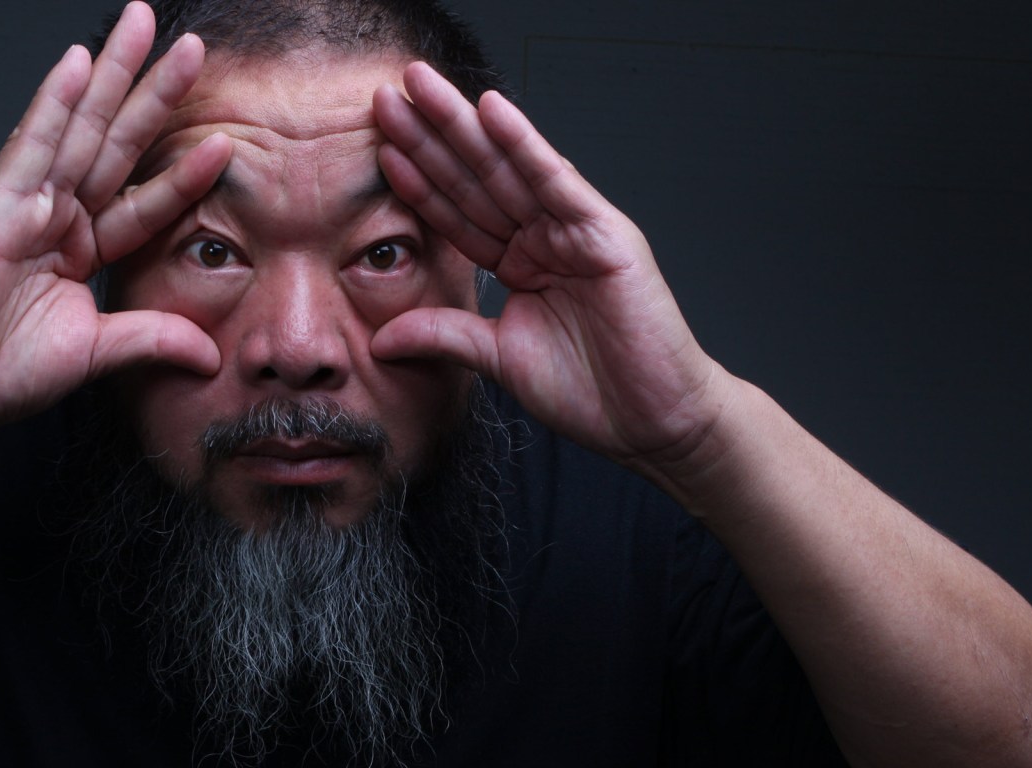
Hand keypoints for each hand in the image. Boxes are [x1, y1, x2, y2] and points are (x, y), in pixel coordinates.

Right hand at [0, 2, 231, 439]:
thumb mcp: (95, 354)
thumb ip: (152, 340)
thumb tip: (209, 355)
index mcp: (82, 249)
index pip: (145, 202)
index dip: (184, 174)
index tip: (226, 142)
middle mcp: (57, 218)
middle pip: (117, 144)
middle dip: (152, 91)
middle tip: (191, 45)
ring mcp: (26, 207)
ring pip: (79, 129)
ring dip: (110, 74)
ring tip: (140, 24)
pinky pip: (31, 147)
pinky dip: (52, 103)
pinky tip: (75, 63)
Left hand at [371, 62, 731, 471]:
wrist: (652, 421)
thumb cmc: (592, 390)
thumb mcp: (497, 358)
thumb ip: (443, 335)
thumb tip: (380, 340)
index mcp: (521, 260)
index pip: (459, 211)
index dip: (419, 178)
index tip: (378, 144)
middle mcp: (545, 235)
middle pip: (476, 178)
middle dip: (431, 135)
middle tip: (389, 92)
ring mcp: (574, 229)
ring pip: (507, 169)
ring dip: (463, 125)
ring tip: (421, 85)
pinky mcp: (603, 233)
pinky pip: (556, 182)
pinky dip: (525, 145)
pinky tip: (491, 111)